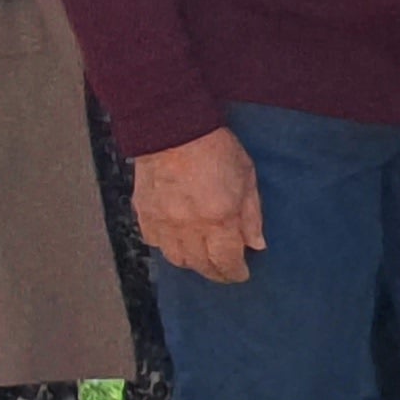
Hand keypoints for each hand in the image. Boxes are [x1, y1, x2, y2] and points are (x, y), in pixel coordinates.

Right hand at [133, 127, 265, 282]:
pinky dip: (167, 247)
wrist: (172, 127)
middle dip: (215, 272)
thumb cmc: (216, 148)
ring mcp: (163, 221)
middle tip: (224, 270)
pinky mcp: (143, 212)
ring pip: (175, 259)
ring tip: (203, 259)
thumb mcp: (247, 177)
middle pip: (200, 265)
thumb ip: (251, 215)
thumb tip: (256, 245)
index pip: (226, 261)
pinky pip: (153, 241)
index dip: (234, 272)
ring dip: (192, 263)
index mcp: (218, 218)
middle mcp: (188, 226)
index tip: (241, 273)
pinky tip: (177, 241)